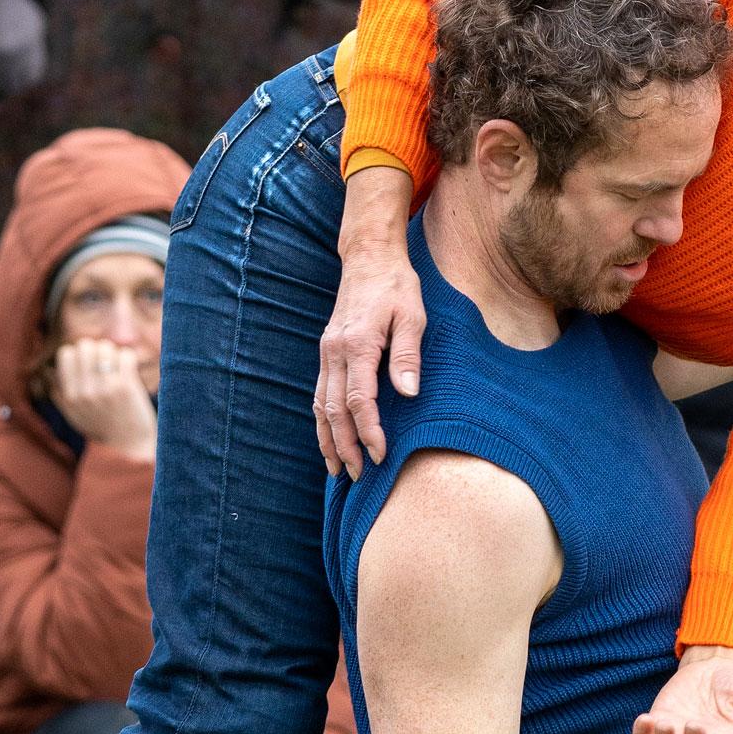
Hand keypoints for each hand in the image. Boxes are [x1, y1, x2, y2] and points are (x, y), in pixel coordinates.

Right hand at [51, 339, 156, 458]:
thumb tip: (50, 370)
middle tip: (106, 363)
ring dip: (114, 353)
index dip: (79, 353)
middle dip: (97, 349)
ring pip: (106, 347)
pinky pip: (126, 355)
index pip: (65, 353)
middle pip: (85, 345)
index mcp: (70, 396)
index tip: (89, 364)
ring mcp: (105, 389)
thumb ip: (61, 394)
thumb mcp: (74, 414)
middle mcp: (84, 392)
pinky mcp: (126, 387)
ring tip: (118, 367)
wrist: (128, 448)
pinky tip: (130, 369)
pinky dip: (129, 358)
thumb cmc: (102, 428)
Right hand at [315, 167, 423, 474]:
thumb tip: (409, 393)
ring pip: (320, 406)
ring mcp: (326, 353)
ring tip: (338, 469)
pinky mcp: (326, 353)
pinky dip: (322, 421)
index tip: (380, 455)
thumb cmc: (397, 286)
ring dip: (328, 439)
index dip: (369, 431)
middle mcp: (335, 352)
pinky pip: (319, 394)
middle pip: (334, 410)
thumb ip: (407, 355)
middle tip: (358, 475)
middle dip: (345, 446)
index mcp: (357, 345)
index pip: (359, 401)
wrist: (368, 258)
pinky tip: (329, 439)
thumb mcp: (413, 315)